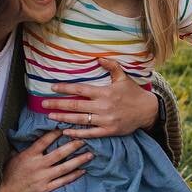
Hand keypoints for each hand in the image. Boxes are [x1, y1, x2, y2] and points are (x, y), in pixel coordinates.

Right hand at [0, 130, 93, 191]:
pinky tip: (83, 171)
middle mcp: (38, 165)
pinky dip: (74, 176)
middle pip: (59, 153)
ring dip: (79, 160)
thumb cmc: (8, 174)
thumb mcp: (12, 157)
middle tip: (84, 138)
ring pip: (65, 167)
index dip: (56, 133)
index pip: (44, 140)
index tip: (65, 127)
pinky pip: (63, 181)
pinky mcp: (46, 188)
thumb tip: (28, 136)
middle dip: (73, 145)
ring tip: (90, 154)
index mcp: (28, 155)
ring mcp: (43, 177)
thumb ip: (23, 148)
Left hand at [41, 58, 158, 138]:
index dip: (64, 89)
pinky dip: (77, 133)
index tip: (52, 88)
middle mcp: (102, 107)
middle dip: (57, 104)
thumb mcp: (123, 77)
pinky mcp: (109, 131)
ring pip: (80, 120)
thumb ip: (111, 66)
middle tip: (43, 104)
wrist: (147, 111)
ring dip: (63, 118)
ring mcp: (105, 120)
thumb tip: (98, 58)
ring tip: (50, 116)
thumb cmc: (133, 93)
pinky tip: (65, 131)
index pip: (79, 90)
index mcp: (104, 92)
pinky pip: (90, 133)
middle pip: (75, 105)